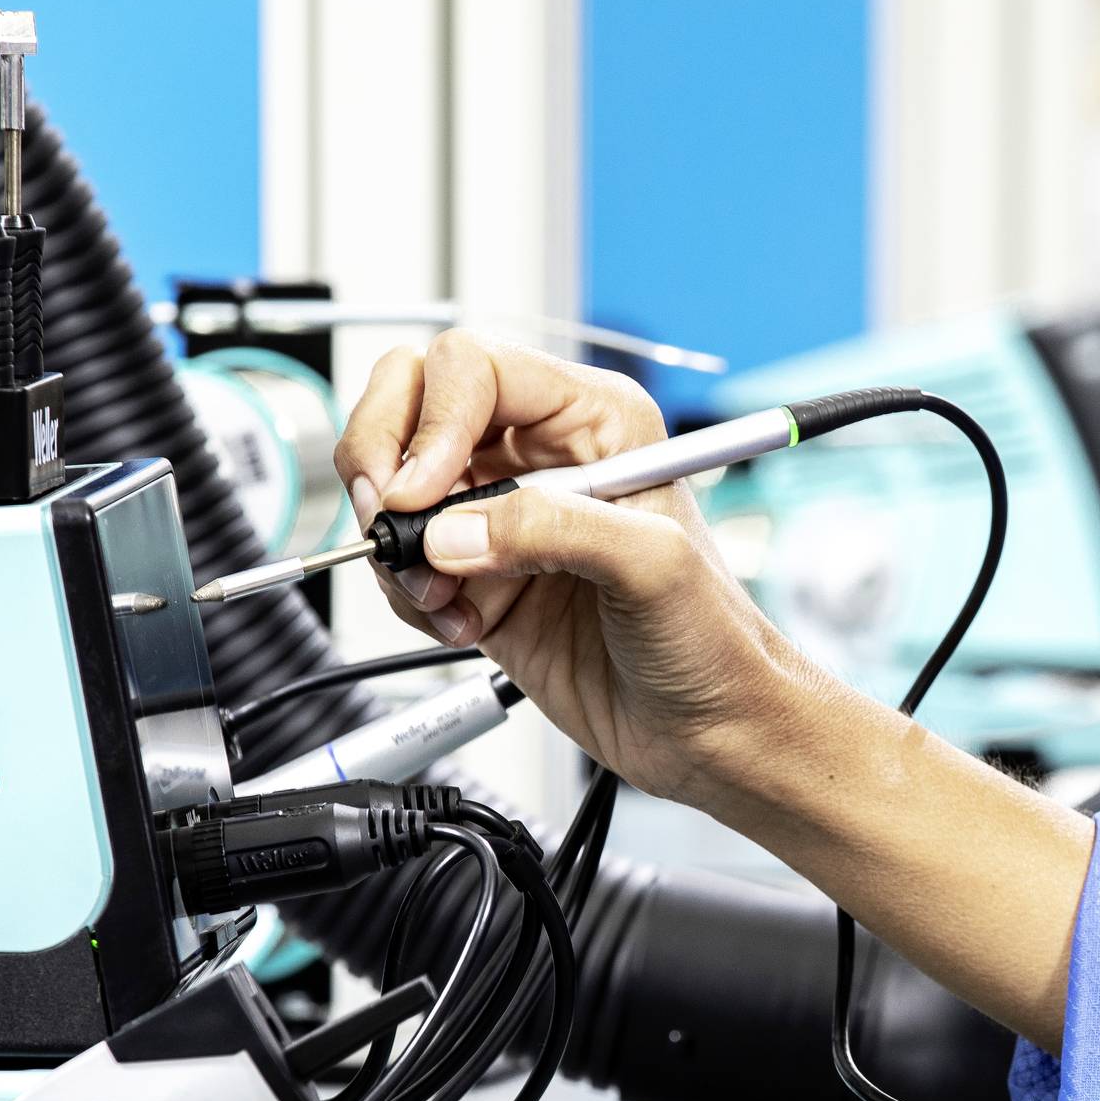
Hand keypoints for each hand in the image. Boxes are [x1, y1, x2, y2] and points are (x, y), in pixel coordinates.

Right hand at [333, 332, 817, 804]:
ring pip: (394, 485)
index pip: (472, 368)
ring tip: (443, 596)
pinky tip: (463, 626)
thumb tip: (453, 530)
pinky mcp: (478, 579)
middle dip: (385, 459)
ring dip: (396, 542)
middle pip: (412, 403)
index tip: (421, 492)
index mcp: (594, 419)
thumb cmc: (715, 640)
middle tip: (392, 521)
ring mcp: (502, 518)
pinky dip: (408, 595)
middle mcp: (541, 456)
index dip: (432, 422)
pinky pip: (402, 563)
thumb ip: (551, 529)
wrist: (710, 732)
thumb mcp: (653, 566)